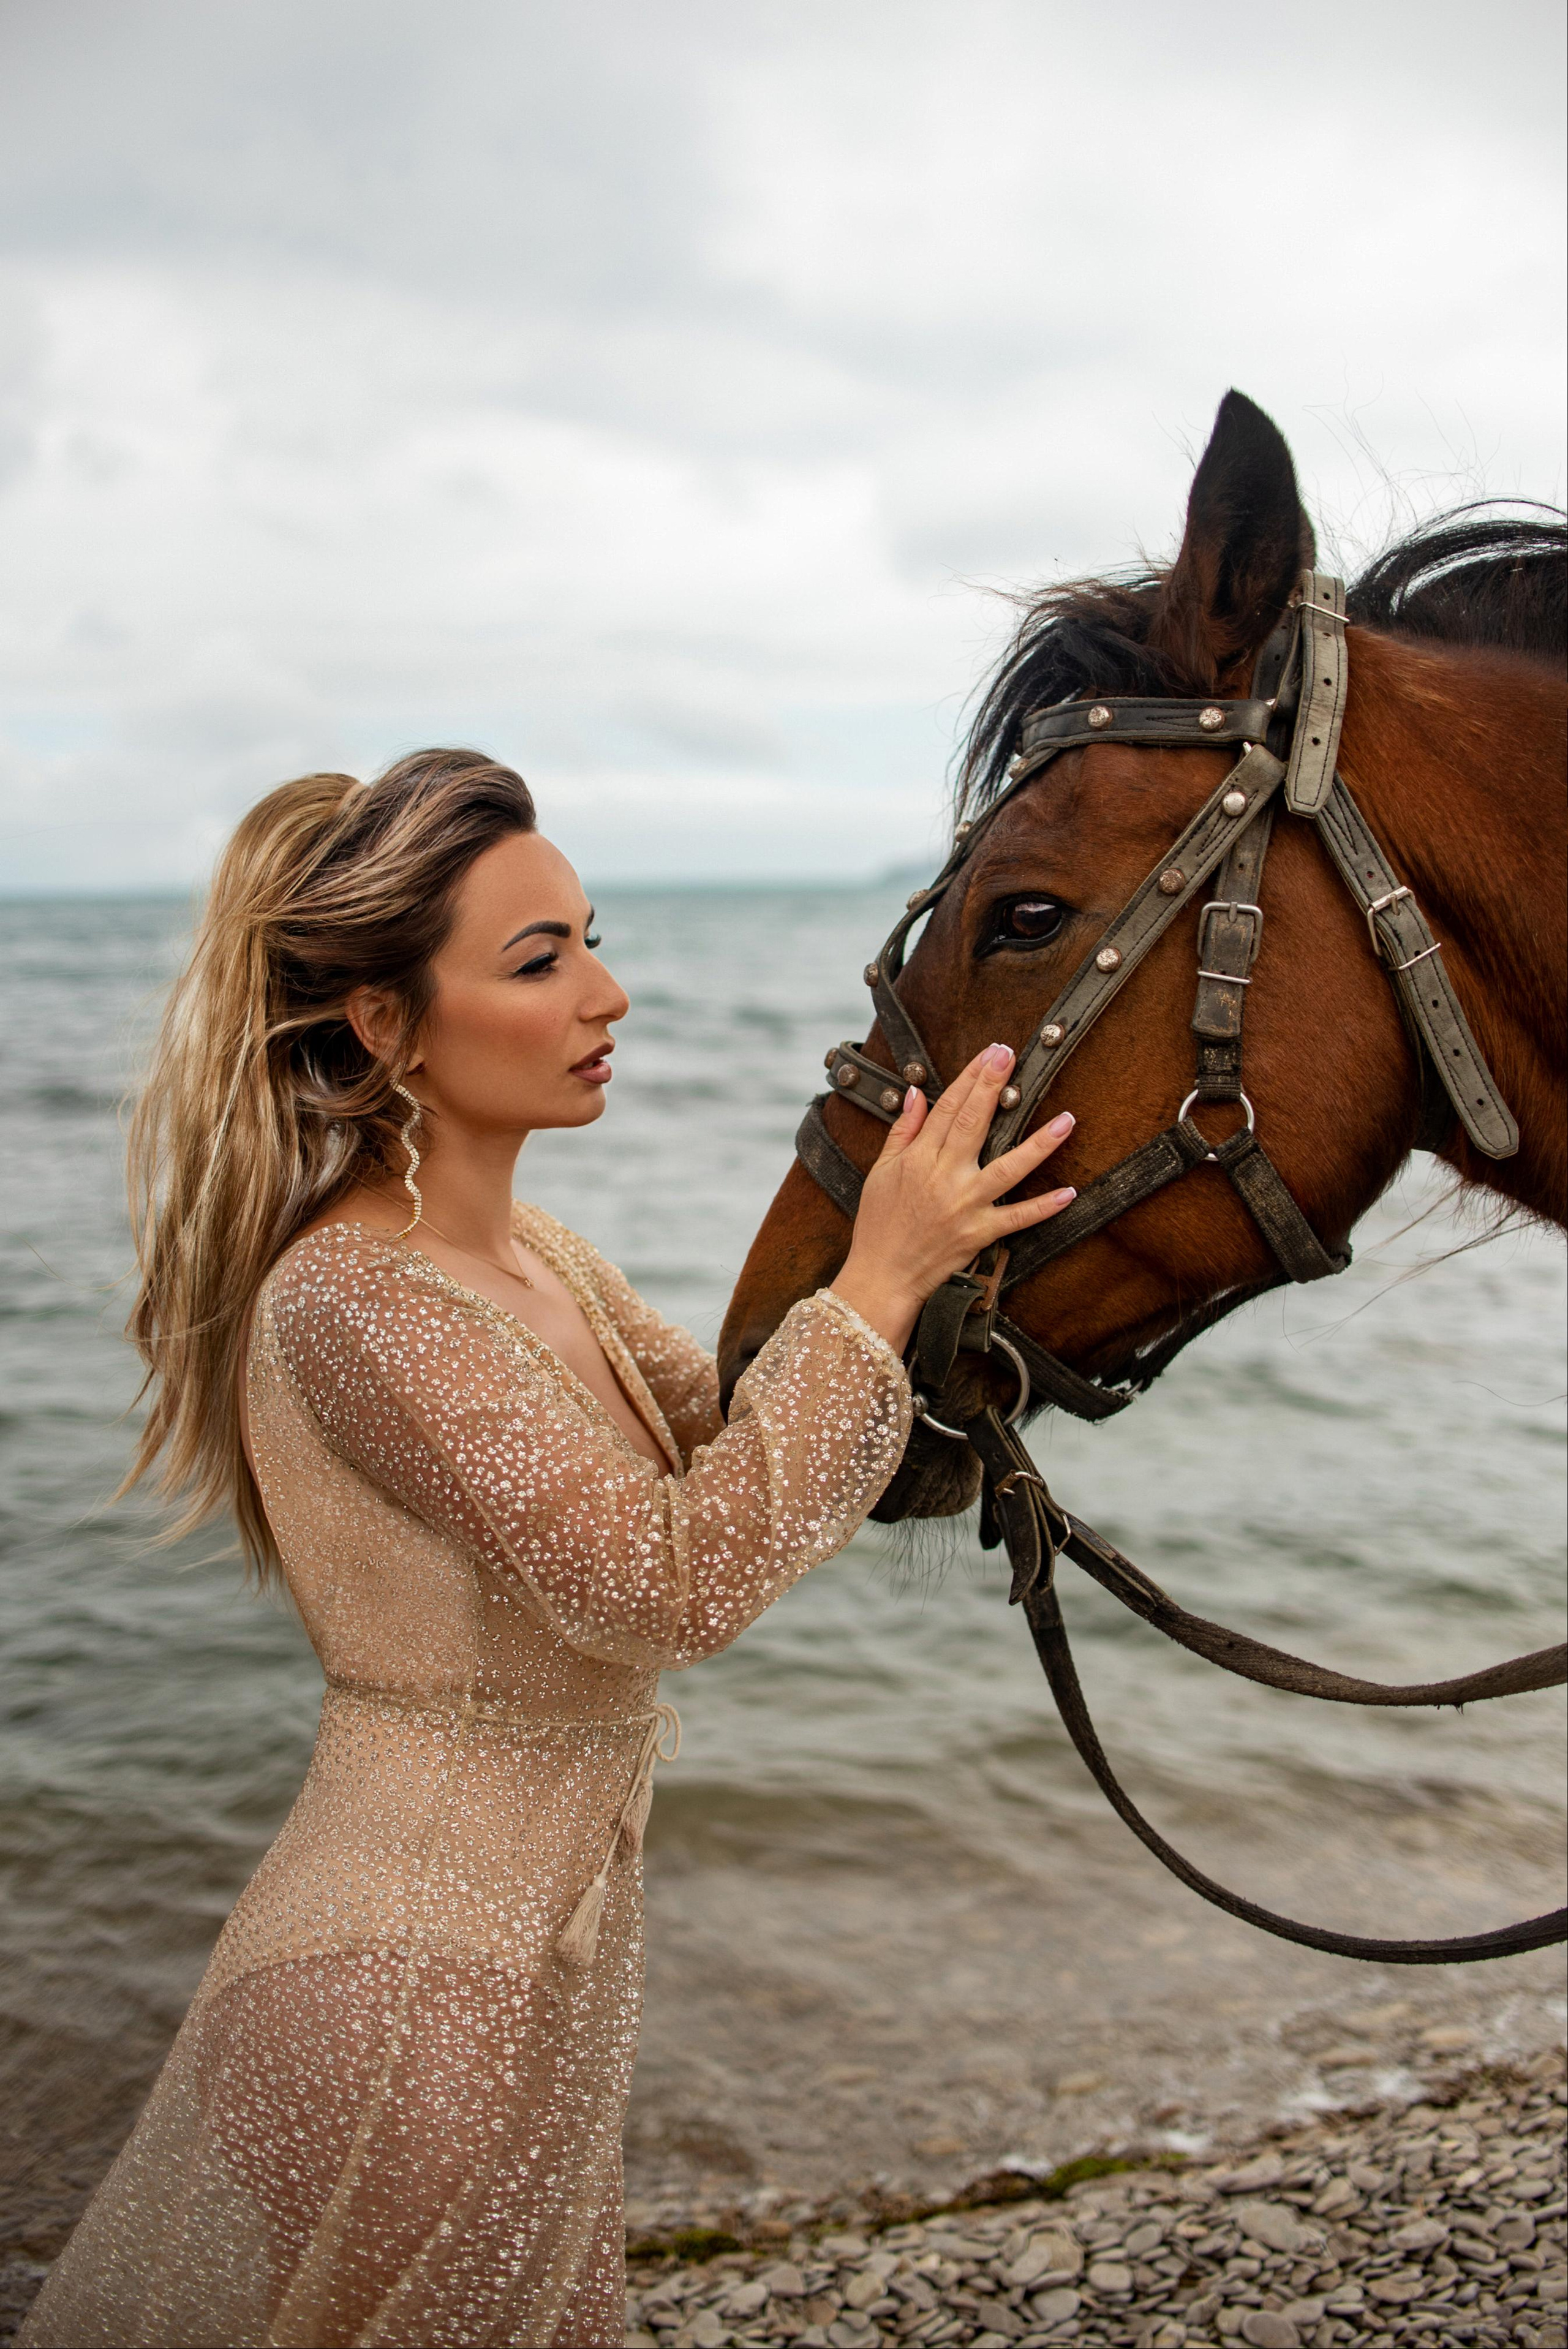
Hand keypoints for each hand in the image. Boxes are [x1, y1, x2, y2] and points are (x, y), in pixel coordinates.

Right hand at [828, 1042, 1076, 1354]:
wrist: (883, 1276)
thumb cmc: (879, 1224)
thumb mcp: (881, 1171)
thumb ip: (903, 1131)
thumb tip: (917, 1094)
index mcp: (919, 1159)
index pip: (947, 1108)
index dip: (970, 1077)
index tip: (990, 1053)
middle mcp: (945, 1177)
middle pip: (973, 1123)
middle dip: (994, 1087)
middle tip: (1012, 1057)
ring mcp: (966, 1205)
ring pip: (1008, 1168)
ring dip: (1039, 1145)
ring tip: (1067, 1121)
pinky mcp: (980, 1233)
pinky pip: (1017, 1218)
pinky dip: (1044, 1208)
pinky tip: (1069, 1192)